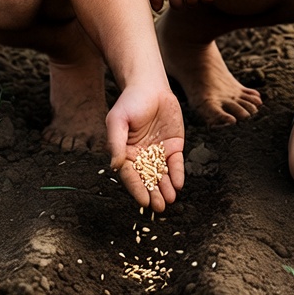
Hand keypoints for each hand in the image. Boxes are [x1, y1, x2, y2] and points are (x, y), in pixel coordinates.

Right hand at [107, 81, 184, 212]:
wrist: (150, 86)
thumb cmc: (129, 102)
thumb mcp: (117, 120)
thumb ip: (116, 143)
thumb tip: (115, 165)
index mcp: (125, 154)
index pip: (131, 176)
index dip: (137, 189)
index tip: (143, 202)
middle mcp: (142, 157)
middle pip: (147, 179)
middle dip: (153, 194)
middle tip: (159, 207)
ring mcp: (158, 152)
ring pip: (162, 175)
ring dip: (165, 188)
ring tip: (169, 200)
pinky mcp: (173, 146)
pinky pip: (175, 163)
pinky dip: (177, 174)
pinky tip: (178, 184)